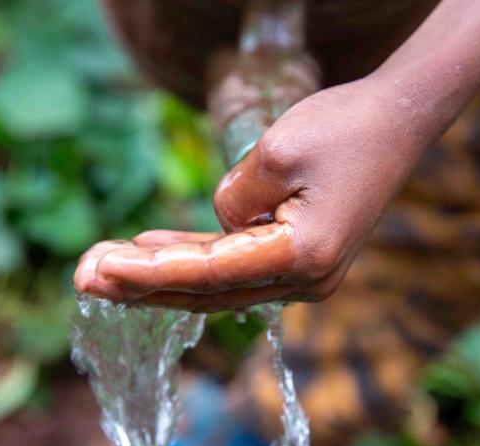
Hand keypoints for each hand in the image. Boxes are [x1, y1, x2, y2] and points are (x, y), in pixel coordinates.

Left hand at [74, 77, 421, 310]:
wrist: (398, 120)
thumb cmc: (344, 128)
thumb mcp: (276, 152)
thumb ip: (233, 199)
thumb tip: (216, 229)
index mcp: (303, 259)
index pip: (209, 274)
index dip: (148, 274)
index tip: (97, 270)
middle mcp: (306, 281)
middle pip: (207, 292)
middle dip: (142, 286)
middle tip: (81, 278)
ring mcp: (305, 276)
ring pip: (217, 284)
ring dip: (161, 276)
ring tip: (103, 267)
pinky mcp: (300, 260)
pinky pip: (236, 267)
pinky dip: (194, 260)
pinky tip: (150, 250)